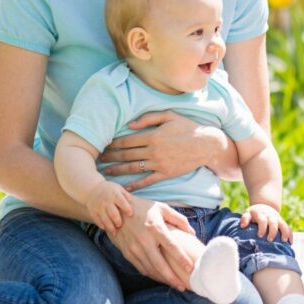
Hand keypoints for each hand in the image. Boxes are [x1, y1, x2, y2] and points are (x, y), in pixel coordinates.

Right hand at [85, 181, 132, 234]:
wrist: (93, 190)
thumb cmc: (111, 191)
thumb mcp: (120, 189)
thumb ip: (128, 197)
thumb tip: (139, 204)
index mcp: (115, 195)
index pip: (121, 202)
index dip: (126, 208)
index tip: (130, 214)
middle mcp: (106, 201)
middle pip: (112, 212)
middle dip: (117, 220)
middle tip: (121, 225)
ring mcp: (99, 207)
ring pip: (104, 219)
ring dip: (110, 226)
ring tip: (115, 232)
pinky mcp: (93, 212)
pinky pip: (97, 221)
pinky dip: (102, 226)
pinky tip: (107, 229)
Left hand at [100, 111, 222, 187]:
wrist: (207, 144)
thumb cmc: (188, 127)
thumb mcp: (170, 116)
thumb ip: (149, 118)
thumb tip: (131, 124)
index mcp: (153, 136)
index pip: (126, 141)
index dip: (112, 144)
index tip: (102, 145)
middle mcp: (153, 151)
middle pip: (126, 155)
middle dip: (110, 157)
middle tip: (97, 159)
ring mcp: (159, 164)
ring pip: (132, 168)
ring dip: (117, 171)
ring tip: (105, 172)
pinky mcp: (166, 173)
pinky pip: (147, 181)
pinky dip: (135, 185)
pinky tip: (125, 187)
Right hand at [107, 195, 196, 289]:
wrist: (116, 210)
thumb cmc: (144, 208)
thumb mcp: (162, 208)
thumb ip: (179, 220)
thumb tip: (193, 233)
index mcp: (155, 228)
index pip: (171, 246)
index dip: (182, 258)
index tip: (191, 268)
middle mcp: (144, 240)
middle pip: (160, 264)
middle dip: (172, 277)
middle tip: (182, 286)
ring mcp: (134, 248)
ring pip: (150, 269)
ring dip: (162, 279)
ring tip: (174, 284)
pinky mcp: (127, 253)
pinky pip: (141, 268)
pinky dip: (151, 275)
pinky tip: (160, 278)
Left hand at [240, 203, 291, 242]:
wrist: (264, 206)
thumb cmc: (254, 214)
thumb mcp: (247, 213)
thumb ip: (244, 219)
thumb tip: (242, 226)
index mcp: (261, 214)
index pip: (262, 220)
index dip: (262, 228)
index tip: (260, 236)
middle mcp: (271, 216)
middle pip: (273, 223)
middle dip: (273, 231)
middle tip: (269, 240)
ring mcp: (278, 219)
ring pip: (283, 225)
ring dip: (285, 232)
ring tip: (284, 241)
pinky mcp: (282, 223)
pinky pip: (288, 228)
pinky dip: (290, 234)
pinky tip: (290, 243)